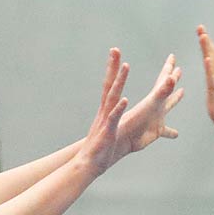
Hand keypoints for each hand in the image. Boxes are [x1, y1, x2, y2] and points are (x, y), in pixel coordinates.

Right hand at [76, 49, 132, 174]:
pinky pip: (113, 118)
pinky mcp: (106, 132)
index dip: (112, 68)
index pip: (109, 85)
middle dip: (113, 67)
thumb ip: (114, 119)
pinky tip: (124, 99)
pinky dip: (118, 109)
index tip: (115, 52)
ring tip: (126, 66)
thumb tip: (117, 109)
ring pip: (111, 96)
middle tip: (116, 49)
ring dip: (118, 81)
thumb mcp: (110, 130)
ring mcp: (104, 120)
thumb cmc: (100, 149)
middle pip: (108, 85)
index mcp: (107, 110)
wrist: (88, 165)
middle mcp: (104, 111)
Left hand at [119, 54, 183, 151]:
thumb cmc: (132, 123)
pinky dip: (171, 132)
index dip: (168, 68)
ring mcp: (156, 118)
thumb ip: (161, 92)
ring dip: (175, 99)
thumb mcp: (150, 104)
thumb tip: (171, 78)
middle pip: (167, 88)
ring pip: (168, 106)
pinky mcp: (155, 131)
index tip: (172, 56)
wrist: (121, 141)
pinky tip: (176, 134)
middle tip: (179, 69)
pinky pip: (166, 131)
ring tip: (182, 92)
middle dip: (173, 78)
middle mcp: (156, 106)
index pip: (163, 80)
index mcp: (154, 99)